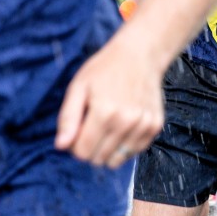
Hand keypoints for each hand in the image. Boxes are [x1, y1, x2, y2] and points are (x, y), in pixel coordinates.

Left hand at [54, 28, 166, 167]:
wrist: (140, 55)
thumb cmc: (104, 69)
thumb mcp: (78, 87)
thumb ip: (68, 119)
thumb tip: (61, 146)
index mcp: (104, 112)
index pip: (83, 153)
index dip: (75, 145)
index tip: (78, 129)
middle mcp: (126, 122)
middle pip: (99, 159)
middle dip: (90, 147)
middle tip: (92, 125)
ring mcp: (143, 125)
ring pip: (117, 160)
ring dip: (108, 148)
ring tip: (108, 125)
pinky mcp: (155, 126)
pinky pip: (134, 152)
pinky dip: (125, 144)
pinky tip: (122, 125)